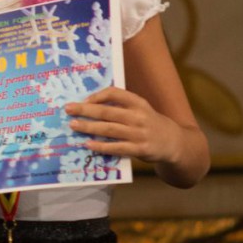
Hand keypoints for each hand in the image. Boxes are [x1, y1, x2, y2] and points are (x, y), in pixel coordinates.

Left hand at [65, 86, 181, 164]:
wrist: (173, 142)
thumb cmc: (150, 124)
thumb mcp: (141, 109)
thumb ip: (121, 106)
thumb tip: (91, 105)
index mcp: (138, 102)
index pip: (115, 93)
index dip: (98, 95)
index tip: (84, 99)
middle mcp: (139, 116)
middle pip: (108, 112)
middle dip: (85, 110)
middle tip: (68, 109)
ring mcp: (139, 134)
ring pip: (109, 129)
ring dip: (89, 127)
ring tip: (73, 126)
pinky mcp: (139, 149)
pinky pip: (117, 147)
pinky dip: (101, 146)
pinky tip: (88, 144)